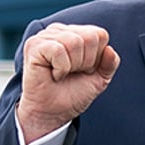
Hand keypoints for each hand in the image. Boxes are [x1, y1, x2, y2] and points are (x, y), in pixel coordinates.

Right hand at [16, 23, 120, 143]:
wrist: (52, 114)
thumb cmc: (72, 94)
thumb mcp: (99, 79)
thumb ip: (110, 63)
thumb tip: (110, 49)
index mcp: (76, 33)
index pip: (100, 34)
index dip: (97, 57)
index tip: (84, 70)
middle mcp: (60, 30)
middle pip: (90, 37)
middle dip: (86, 62)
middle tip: (71, 73)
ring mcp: (45, 36)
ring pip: (75, 42)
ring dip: (72, 66)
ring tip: (61, 73)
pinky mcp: (34, 45)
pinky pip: (58, 50)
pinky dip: (61, 68)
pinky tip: (53, 74)